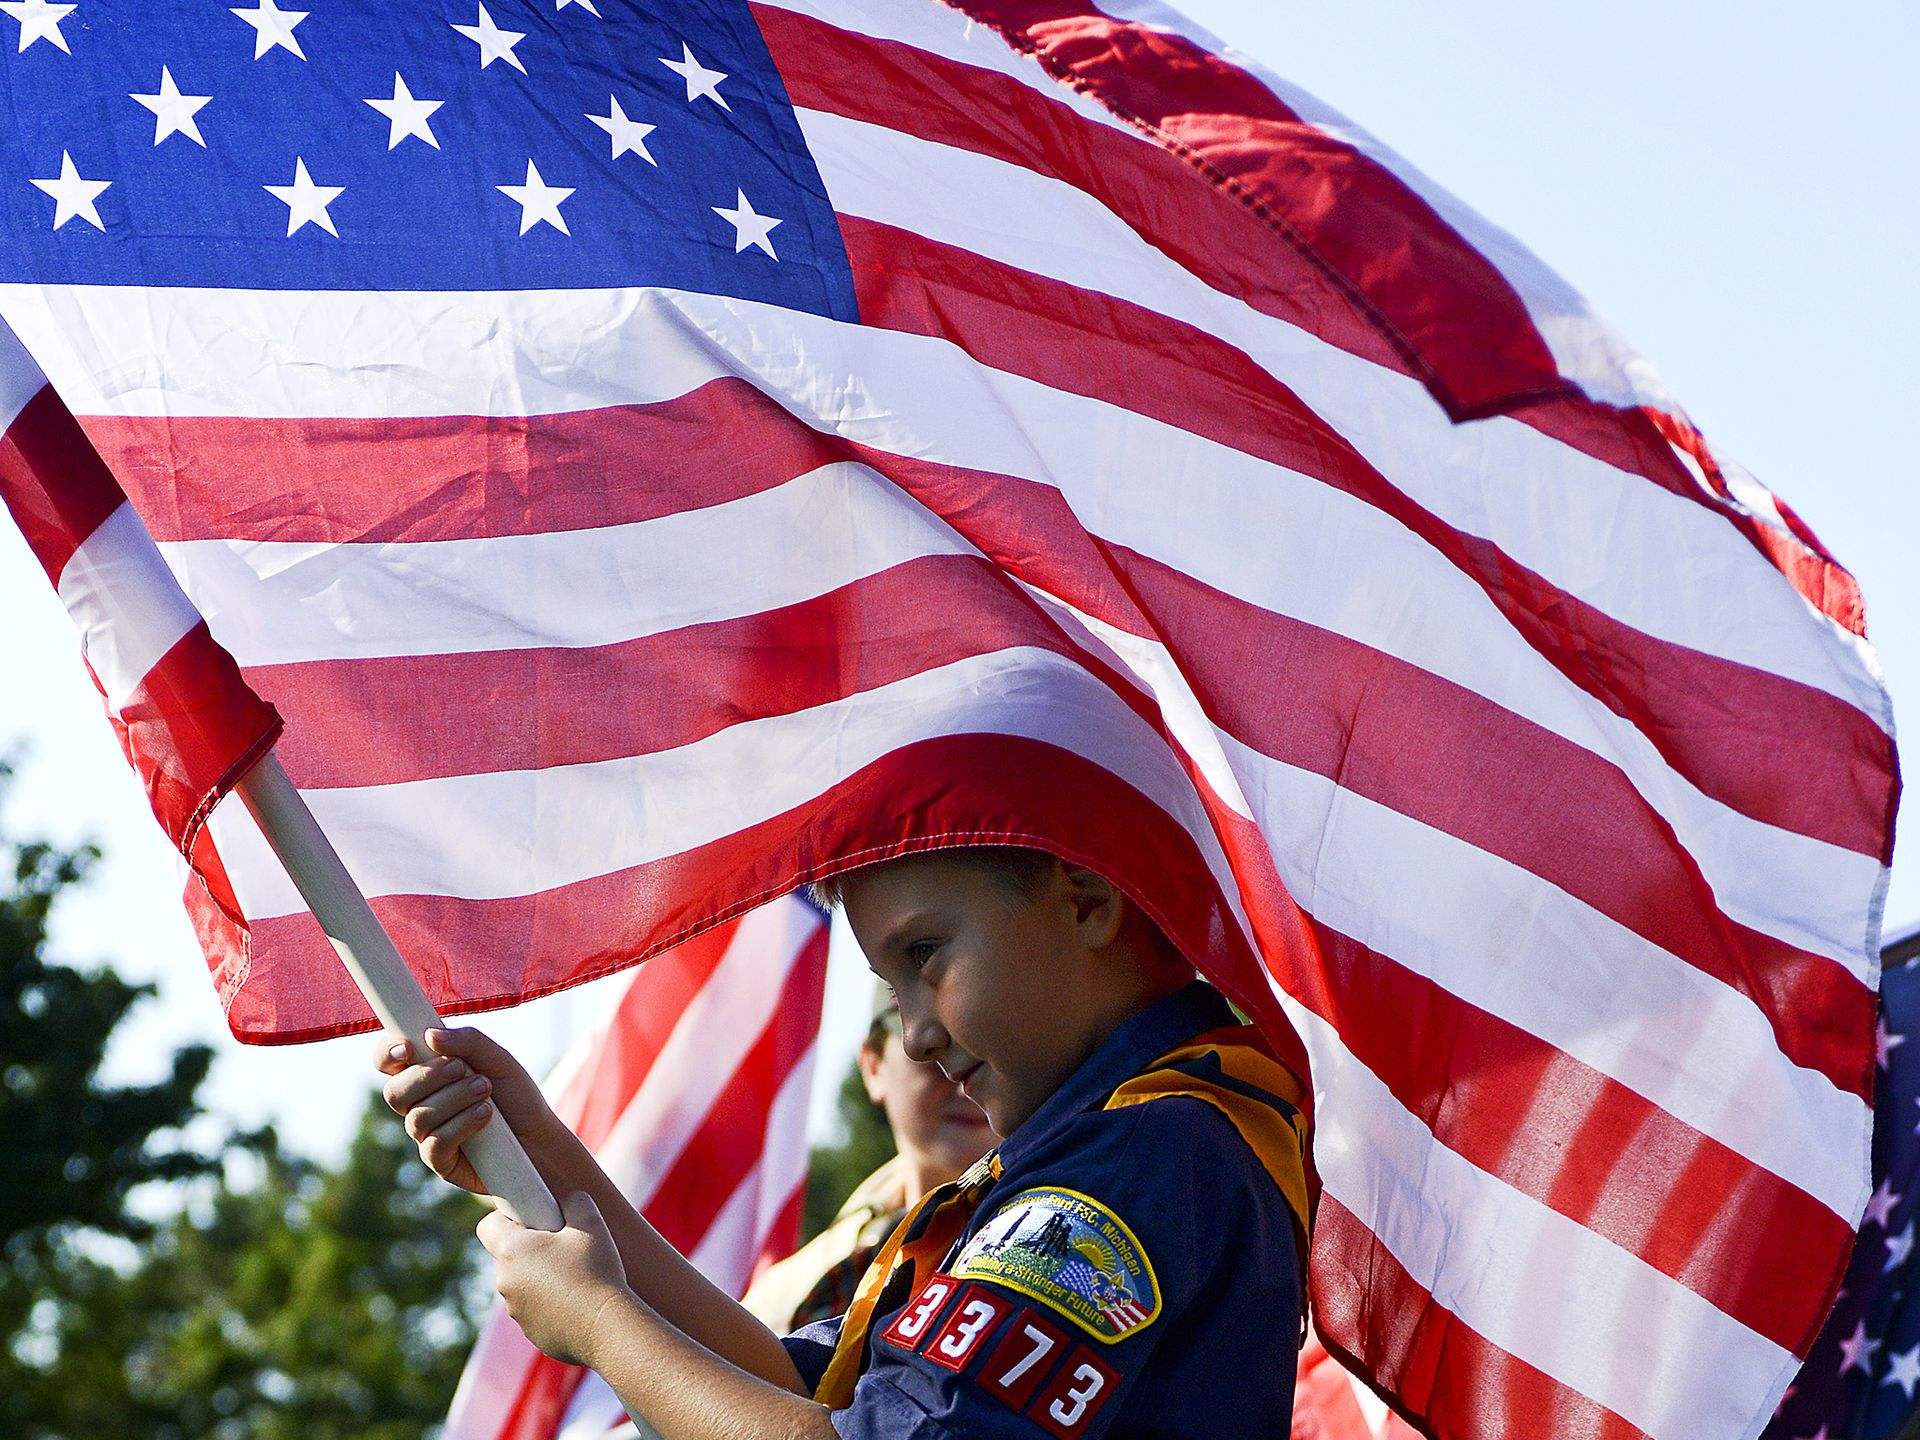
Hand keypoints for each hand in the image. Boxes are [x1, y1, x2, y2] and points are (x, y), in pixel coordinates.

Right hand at [375, 1026, 560, 1194]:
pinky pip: (434, 1143)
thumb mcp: (499, 1059)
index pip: (389, 1061)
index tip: (409, 1047)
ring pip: (417, 1118)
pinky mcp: (440, 1161)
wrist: (541, 1138)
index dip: (388, 1052)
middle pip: (394, 1092)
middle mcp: (420, 1103)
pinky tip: (486, 1116)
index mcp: (427, 1073)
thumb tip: (430, 1035)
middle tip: (463, 1069)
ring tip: (486, 1091)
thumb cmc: (516, 1096)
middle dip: (427, 1077)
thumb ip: (468, 1041)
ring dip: (454, 1098)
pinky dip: (462, 1124)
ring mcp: (427, 1134)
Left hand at [479, 1191, 631, 1366]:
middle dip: (530, 1249)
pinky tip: (576, 1302)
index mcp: (512, 1250)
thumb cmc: (596, 1270)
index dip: (507, 1217)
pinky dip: (548, 1304)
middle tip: (562, 1247)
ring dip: (539, 1277)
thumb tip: (569, 1200)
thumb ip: (574, 1201)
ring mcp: (515, 1310)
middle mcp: (505, 1281)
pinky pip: (533, 1310)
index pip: (488, 1226)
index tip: (533, 1219)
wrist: (606, 1326)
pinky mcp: (529, 1332)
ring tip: (574, 1276)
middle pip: (507, 1256)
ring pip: (521, 1283)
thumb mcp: (591, 1223)